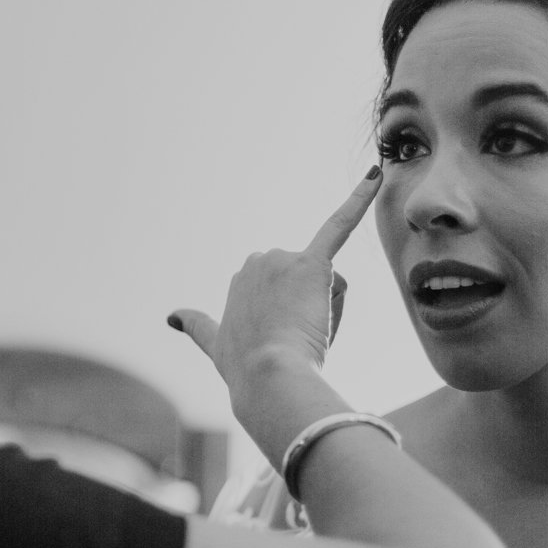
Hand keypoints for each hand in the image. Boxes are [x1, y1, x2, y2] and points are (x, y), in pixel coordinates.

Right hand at [169, 165, 380, 383]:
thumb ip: (196, 326)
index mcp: (240, 279)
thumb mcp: (214, 345)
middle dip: (311, 313)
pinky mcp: (314, 264)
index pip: (285, 294)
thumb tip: (172, 315)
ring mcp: (284, 261)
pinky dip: (359, 198)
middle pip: (308, 286)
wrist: (266, 373)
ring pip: (327, 286)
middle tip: (293, 340)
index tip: (274, 344)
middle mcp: (259, 261)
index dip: (290, 323)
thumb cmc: (243, 367)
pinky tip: (375, 174)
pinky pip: (341, 226)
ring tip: (306, 333)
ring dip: (326, 312)